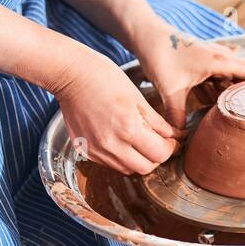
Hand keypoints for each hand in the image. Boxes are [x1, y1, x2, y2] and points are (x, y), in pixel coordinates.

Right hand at [54, 48, 179, 175]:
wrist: (69, 75)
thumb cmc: (104, 77)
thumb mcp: (137, 96)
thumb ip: (157, 122)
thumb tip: (175, 136)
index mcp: (128, 127)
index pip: (160, 153)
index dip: (171, 148)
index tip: (174, 141)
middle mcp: (112, 145)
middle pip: (146, 167)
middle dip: (157, 157)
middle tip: (160, 144)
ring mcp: (97, 150)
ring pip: (128, 169)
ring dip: (139, 160)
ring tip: (141, 142)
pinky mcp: (87, 151)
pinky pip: (111, 164)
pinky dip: (122, 158)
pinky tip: (123, 141)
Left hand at [134, 25, 244, 128]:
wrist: (147, 36)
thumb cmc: (161, 56)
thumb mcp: (170, 89)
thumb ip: (177, 115)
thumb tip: (181, 138)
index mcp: (221, 62)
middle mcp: (222, 59)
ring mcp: (215, 61)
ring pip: (237, 80)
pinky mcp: (205, 65)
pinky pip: (222, 82)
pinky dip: (228, 92)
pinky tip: (231, 106)